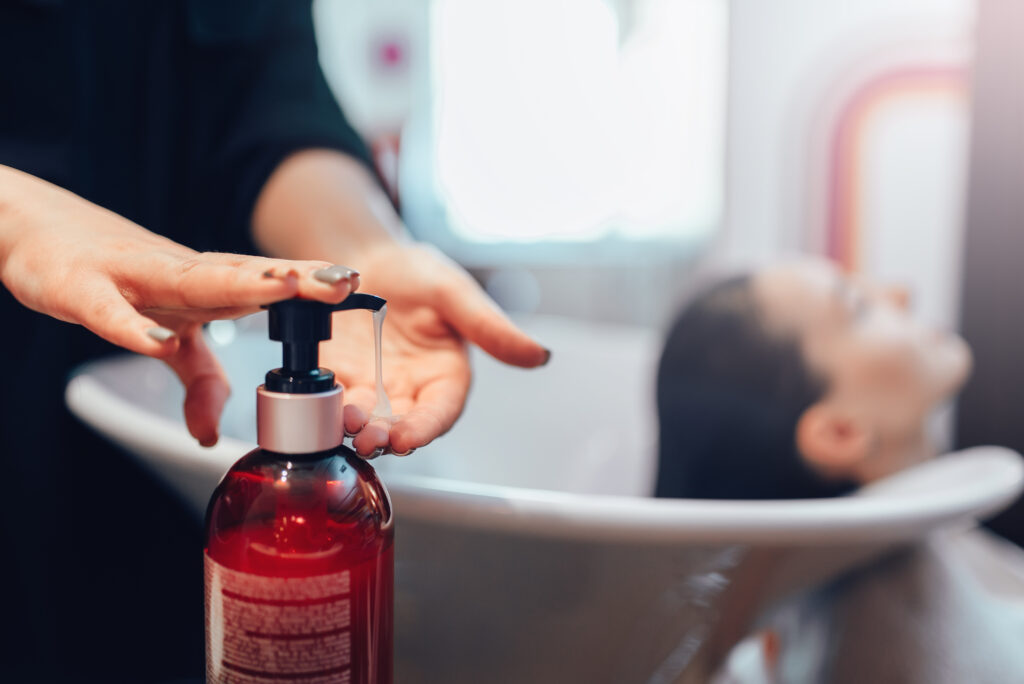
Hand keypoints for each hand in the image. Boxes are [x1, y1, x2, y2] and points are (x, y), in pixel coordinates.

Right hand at [0, 166, 357, 445]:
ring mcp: (129, 277)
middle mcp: (176, 273)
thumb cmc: (112, 277)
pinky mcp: (78, 287)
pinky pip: (108, 311)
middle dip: (293, 279)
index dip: (308, 284)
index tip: (356, 285)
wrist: (36, 232)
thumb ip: (193, 376)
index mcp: (202, 283)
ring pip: (186, 280)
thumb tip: (209, 431)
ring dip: (235, 284)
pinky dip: (131, 326)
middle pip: (240, 275)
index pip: (262, 281)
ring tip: (282, 287)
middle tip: (342, 280)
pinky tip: (158, 340)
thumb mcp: (160, 334)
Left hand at [322, 242, 549, 456]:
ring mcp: (373, 388)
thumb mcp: (455, 293)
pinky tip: (317, 404)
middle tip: (368, 438)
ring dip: (355, 426)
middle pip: (402, 425)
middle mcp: (410, 390)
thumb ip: (491, 328)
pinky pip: (333, 400)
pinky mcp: (340, 380)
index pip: (441, 411)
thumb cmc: (418, 272)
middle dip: (386, 436)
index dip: (426, 427)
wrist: (365, 258)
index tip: (408, 437)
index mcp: (445, 376)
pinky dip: (326, 406)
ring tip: (342, 422)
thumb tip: (539, 355)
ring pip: (367, 420)